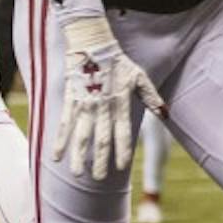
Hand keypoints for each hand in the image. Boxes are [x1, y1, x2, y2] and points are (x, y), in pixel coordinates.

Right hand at [54, 15, 164, 179]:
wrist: (93, 44)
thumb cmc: (119, 62)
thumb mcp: (140, 77)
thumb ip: (152, 98)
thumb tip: (167, 114)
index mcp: (120, 103)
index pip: (122, 132)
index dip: (122, 150)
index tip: (121, 167)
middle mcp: (102, 107)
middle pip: (101, 139)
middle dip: (100, 160)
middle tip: (98, 179)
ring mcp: (84, 104)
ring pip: (81, 136)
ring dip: (79, 156)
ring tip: (78, 174)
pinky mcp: (70, 100)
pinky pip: (64, 125)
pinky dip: (59, 141)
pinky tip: (56, 157)